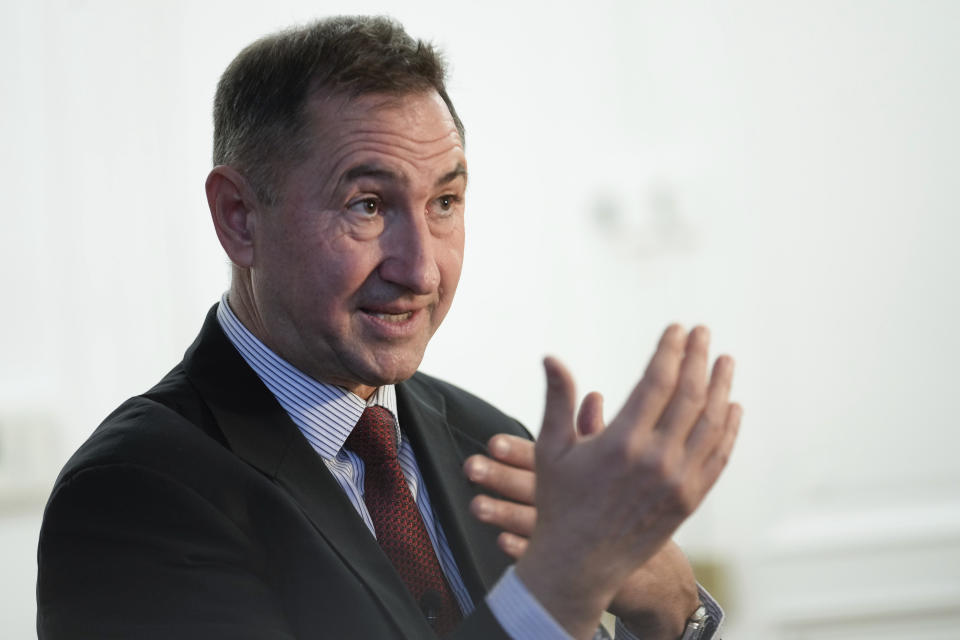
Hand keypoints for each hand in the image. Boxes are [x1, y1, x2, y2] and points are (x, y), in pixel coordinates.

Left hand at [465, 435, 699, 638]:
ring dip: (503, 513)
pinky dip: (521, 548)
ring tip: (477, 505)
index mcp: (581, 474)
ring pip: (530, 521)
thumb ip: (596, 431)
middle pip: (532, 486)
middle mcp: (574, 502)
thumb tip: (591, 395)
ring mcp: (570, 536)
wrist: (653, 569)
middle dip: (501, 477)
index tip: (493, 443)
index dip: (518, 450)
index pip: (544, 457)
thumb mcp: (616, 464)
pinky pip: (539, 556)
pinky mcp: (567, 564)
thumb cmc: (628, 504)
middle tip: (473, 467)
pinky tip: (502, 542)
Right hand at [479, 326, 738, 638]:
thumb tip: (551, 357)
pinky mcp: (689, 501)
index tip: (676, 329)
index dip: (670, 351)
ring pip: (711, 423)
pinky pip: (718, 457)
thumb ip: (557, 399)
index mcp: (621, 442)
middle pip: (690, 395)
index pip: (657, 381)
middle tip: (703, 332)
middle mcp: (656, 460)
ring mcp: (678, 482)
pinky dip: (729, 429)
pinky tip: (733, 408)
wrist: (579, 565)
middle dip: (698, 358)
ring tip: (725, 361)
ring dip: (722, 388)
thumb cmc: (559, 503)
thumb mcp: (551, 448)